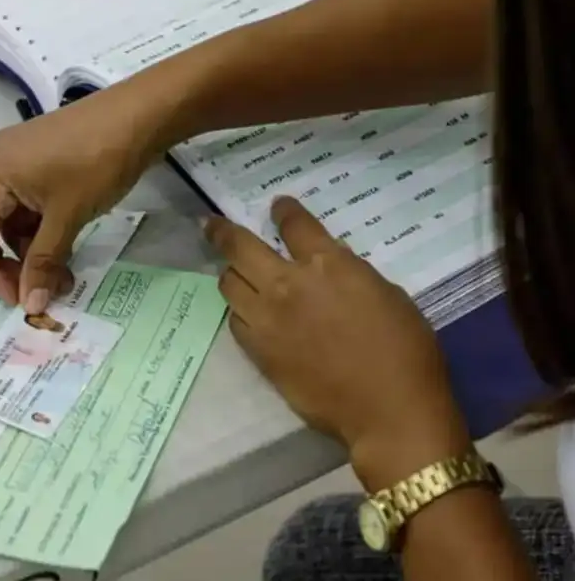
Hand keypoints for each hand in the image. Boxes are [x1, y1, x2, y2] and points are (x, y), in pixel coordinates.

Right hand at [0, 89, 158, 313]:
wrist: (141, 115)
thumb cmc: (99, 162)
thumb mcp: (69, 216)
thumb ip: (44, 262)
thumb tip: (31, 306)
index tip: (20, 299)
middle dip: (4, 264)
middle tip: (33, 291)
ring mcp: (17, 162)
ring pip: (8, 221)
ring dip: (28, 252)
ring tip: (60, 277)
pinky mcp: (39, 163)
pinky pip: (27, 206)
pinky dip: (40, 233)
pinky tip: (63, 253)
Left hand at [204, 197, 469, 487]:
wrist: (387, 410)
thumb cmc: (405, 350)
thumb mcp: (387, 294)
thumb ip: (349, 275)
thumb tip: (327, 270)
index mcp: (327, 264)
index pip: (293, 225)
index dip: (283, 211)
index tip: (277, 206)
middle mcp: (287, 284)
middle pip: (239, 247)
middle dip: (222, 231)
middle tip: (211, 224)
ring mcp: (267, 318)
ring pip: (229, 283)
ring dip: (230, 273)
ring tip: (232, 271)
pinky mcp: (258, 351)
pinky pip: (235, 321)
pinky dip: (238, 311)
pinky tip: (245, 311)